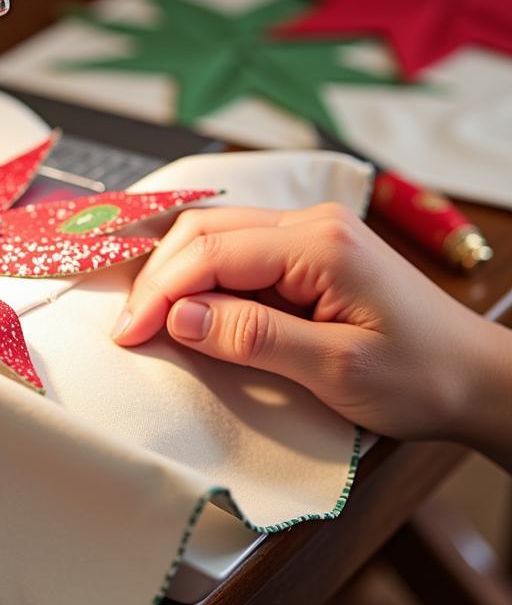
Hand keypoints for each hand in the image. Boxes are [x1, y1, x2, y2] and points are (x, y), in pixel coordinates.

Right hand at [113, 203, 511, 465]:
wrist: (476, 378)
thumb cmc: (421, 377)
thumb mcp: (337, 369)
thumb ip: (255, 337)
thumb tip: (179, 316)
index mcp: (320, 244)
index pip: (212, 252)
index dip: (160, 291)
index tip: (128, 332)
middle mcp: (311, 225)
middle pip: (206, 231)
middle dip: (158, 277)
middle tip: (128, 327)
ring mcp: (310, 235)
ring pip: (216, 237)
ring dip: (175, 276)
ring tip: (147, 320)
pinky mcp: (308, 255)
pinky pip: (238, 254)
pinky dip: (202, 280)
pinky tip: (187, 308)